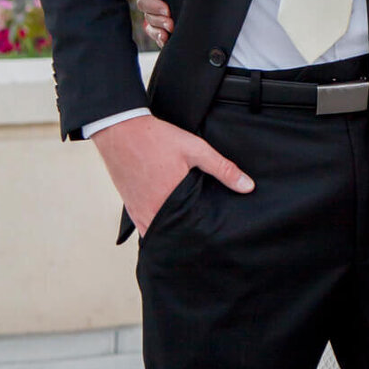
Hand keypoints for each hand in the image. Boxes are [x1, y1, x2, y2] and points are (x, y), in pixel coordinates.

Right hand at [92, 112, 252, 236]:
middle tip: (207, 236)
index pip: (194, 229)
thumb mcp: (196, 149)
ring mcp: (140, 213)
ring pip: (161, 234)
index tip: (218, 233)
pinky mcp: (131, 209)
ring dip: (175, 234)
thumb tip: (247, 186)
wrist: (121, 132)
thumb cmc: (157, 139)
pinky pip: (146, 229)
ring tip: (191, 231)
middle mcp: (154, 212)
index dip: (207, 232)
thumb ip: (222, 169)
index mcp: (172, 200)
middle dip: (191, 237)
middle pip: (177, 235)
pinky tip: (171, 224)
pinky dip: (159, 229)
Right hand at [137, 0, 173, 46]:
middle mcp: (154, 5)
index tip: (167, 10)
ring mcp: (159, 17)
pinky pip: (159, 37)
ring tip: (167, 36)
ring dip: (158, 33)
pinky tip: (167, 42)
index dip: (154, 7)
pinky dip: (161, 41)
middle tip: (172, 24)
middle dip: (159, 21)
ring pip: (152, 29)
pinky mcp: (167, 27)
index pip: (144, 1)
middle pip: (148, 17)